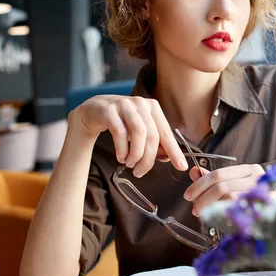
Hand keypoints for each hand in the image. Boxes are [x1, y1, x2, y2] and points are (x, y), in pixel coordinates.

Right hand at [69, 95, 187, 176]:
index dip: (174, 151)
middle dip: (148, 159)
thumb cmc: (121, 123)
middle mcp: (140, 103)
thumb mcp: (140, 132)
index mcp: (153, 107)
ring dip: (135, 154)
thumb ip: (154, 143)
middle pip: (152, 136)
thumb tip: (167, 157)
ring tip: (130, 164)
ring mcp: (124, 105)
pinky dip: (122, 149)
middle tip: (141, 172)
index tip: (181, 166)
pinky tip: (121, 157)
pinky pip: (120, 133)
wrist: (93, 111)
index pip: (166, 133)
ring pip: (138, 133)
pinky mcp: (109, 110)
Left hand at [183, 164, 264, 216]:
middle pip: (220, 184)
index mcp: (251, 170)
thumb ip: (215, 180)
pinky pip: (234, 209)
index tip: (188, 195)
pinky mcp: (262, 208)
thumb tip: (194, 171)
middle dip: (201, 196)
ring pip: (226, 196)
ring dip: (208, 205)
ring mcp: (261, 193)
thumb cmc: (257, 206)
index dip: (200, 183)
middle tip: (193, 207)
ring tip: (201, 213)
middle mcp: (258, 178)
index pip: (219, 173)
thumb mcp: (235, 189)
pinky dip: (221, 213)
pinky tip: (216, 219)